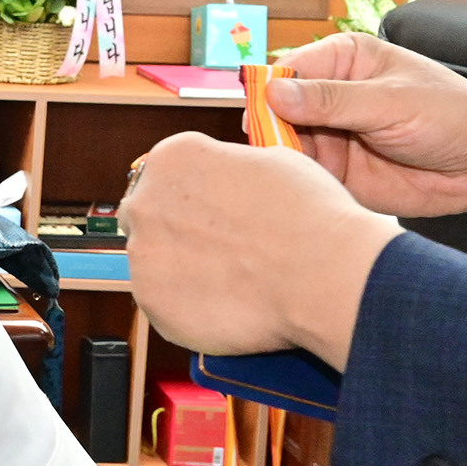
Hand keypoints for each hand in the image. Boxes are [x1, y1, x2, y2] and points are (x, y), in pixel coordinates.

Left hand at [124, 132, 401, 368]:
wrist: (322, 275)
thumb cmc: (309, 215)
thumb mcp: (272, 160)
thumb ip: (229, 168)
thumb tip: (228, 182)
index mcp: (172, 157)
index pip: (166, 174)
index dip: (194, 195)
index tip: (214, 213)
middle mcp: (145, 202)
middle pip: (149, 216)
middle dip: (177, 230)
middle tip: (220, 249)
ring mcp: (144, 255)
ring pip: (154, 263)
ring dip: (182, 270)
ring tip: (233, 281)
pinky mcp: (153, 302)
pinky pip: (165, 304)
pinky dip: (189, 307)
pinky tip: (228, 305)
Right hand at [269, 32, 466, 238]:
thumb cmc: (454, 116)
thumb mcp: (393, 103)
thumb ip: (333, 101)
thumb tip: (273, 92)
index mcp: (342, 60)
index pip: (286, 70)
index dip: (268, 93)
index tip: (260, 118)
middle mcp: (329, 95)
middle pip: (276, 110)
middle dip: (269, 130)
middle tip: (274, 154)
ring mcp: (330, 134)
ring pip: (283, 145)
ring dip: (281, 161)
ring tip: (289, 176)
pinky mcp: (336, 171)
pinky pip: (303, 176)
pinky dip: (297, 184)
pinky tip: (301, 191)